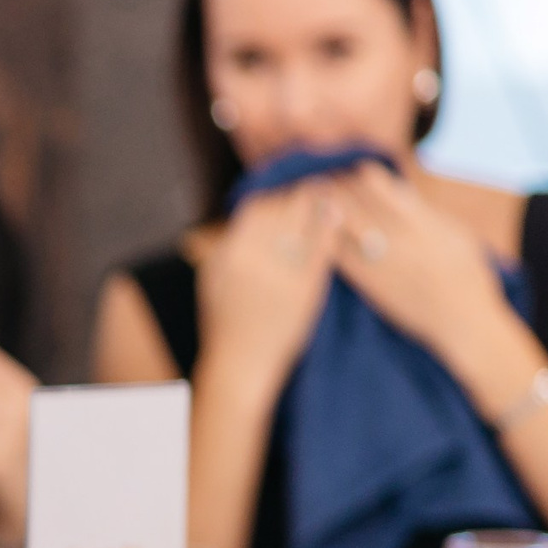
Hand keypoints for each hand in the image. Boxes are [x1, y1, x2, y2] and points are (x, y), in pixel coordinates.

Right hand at [196, 181, 340, 389]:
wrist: (242, 363)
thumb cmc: (222, 321)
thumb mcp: (211, 278)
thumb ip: (226, 244)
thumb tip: (245, 215)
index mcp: (231, 255)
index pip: (257, 208)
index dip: (274, 195)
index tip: (286, 190)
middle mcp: (257, 261)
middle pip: (283, 212)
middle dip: (300, 195)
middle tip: (316, 184)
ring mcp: (283, 276)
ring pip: (305, 227)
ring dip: (319, 206)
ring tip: (331, 196)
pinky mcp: (306, 292)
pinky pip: (321, 252)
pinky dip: (330, 231)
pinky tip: (336, 221)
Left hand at [327, 166, 512, 361]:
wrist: (461, 320)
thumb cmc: (466, 274)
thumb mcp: (456, 233)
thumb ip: (426, 212)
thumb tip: (400, 189)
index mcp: (421, 223)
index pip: (382, 187)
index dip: (364, 173)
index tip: (354, 166)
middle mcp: (398, 240)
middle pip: (357, 202)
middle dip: (338, 184)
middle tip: (323, 173)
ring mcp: (380, 263)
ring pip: (342, 225)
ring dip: (326, 206)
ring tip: (314, 193)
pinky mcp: (368, 284)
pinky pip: (337, 256)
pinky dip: (324, 237)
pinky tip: (315, 226)